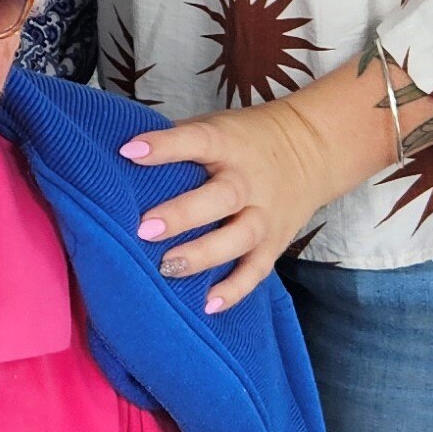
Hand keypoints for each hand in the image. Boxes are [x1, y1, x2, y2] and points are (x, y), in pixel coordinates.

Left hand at [124, 68, 390, 313]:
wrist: (313, 150)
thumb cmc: (245, 140)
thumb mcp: (217, 126)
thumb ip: (178, 141)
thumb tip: (120, 154)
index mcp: (229, 144)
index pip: (197, 140)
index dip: (164, 146)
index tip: (129, 152)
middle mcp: (249, 181)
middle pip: (221, 198)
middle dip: (182, 215)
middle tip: (144, 229)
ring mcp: (265, 215)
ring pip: (239, 238)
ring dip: (204, 255)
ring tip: (167, 267)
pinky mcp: (274, 243)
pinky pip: (256, 271)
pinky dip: (234, 290)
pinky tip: (207, 304)